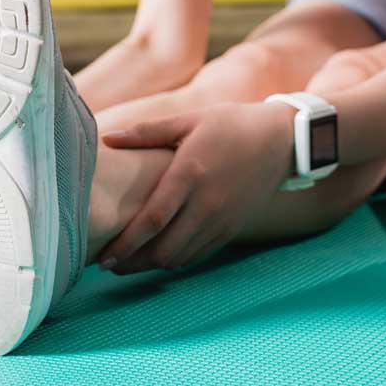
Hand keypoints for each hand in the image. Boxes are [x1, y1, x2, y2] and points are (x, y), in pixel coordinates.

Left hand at [96, 101, 295, 272]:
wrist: (282, 139)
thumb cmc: (231, 124)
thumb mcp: (188, 120)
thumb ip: (145, 132)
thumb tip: (106, 137)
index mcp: (190, 173)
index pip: (152, 220)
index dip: (126, 243)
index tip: (103, 256)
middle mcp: (207, 203)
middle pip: (164, 249)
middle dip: (133, 262)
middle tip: (110, 263)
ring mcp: (222, 219)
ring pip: (181, 257)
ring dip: (152, 265)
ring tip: (129, 263)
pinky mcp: (232, 229)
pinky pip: (199, 255)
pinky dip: (176, 260)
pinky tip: (160, 254)